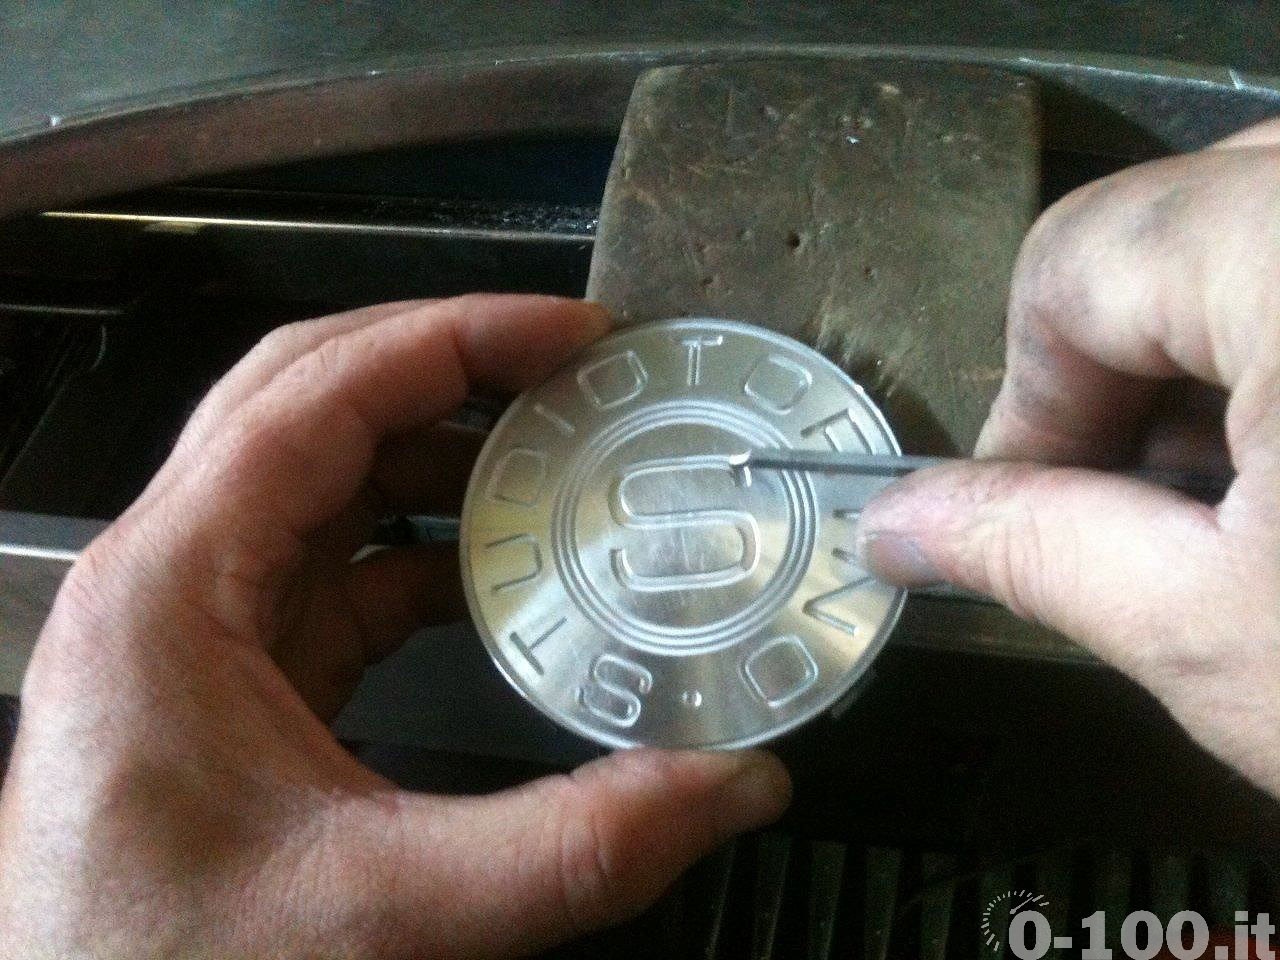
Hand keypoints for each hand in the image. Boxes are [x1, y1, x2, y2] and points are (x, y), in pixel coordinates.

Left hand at [0, 295, 789, 957]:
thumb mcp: (381, 914)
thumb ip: (570, 851)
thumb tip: (723, 788)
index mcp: (171, 591)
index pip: (316, 395)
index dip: (455, 340)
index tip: (567, 335)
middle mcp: (170, 583)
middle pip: (310, 403)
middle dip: (449, 367)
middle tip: (569, 369)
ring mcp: (198, 625)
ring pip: (322, 477)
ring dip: (439, 454)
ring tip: (548, 456)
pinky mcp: (234, 674)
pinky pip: (335, 564)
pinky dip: (424, 547)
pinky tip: (497, 574)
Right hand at [855, 118, 1279, 794]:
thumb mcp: (1209, 633)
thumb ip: (1028, 548)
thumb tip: (896, 523)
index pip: (1075, 266)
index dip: (1026, 402)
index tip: (1024, 503)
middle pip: (1167, 227)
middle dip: (1124, 372)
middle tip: (1136, 504)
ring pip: (1257, 224)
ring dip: (1214, 355)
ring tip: (1243, 500)